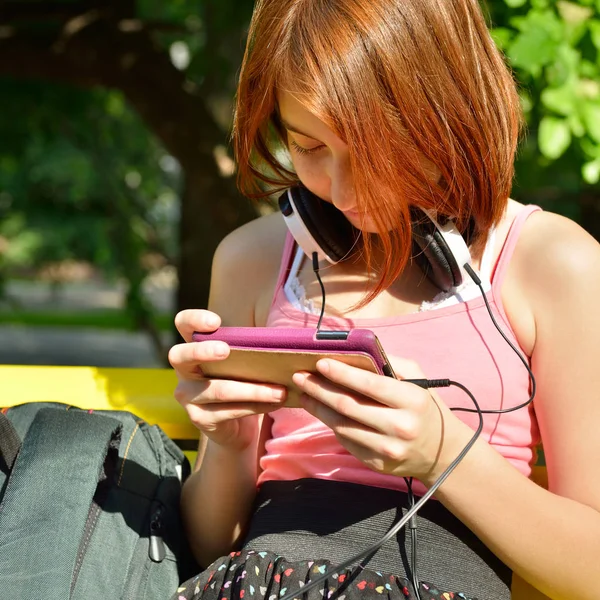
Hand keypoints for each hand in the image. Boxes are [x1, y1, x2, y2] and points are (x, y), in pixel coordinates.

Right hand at [169, 309, 286, 451]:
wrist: (237, 427)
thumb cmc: (242, 382)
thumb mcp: (244, 361)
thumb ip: (250, 347)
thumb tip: (283, 336)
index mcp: (194, 346)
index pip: (183, 324)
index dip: (193, 320)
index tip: (216, 322)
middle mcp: (184, 370)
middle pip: (180, 355)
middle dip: (203, 351)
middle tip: (226, 350)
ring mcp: (188, 396)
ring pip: (219, 390)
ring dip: (254, 390)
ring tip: (279, 391)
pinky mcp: (200, 419)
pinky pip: (230, 411)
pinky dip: (256, 406)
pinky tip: (275, 403)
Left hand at [292, 357, 471, 483]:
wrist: (443, 454)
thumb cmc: (425, 408)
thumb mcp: (418, 380)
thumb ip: (391, 363)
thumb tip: (358, 350)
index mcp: (411, 400)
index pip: (369, 385)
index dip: (342, 373)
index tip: (320, 363)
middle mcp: (399, 426)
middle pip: (348, 406)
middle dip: (319, 389)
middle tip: (300, 377)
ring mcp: (386, 449)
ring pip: (342, 426)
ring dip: (318, 408)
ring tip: (303, 393)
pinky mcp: (376, 464)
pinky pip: (346, 441)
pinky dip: (330, 425)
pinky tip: (320, 411)